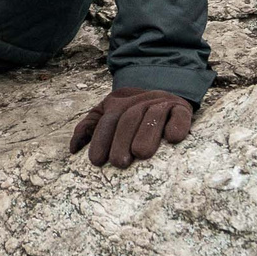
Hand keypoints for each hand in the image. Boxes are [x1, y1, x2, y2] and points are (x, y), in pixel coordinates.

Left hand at [67, 87, 194, 168]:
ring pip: (152, 115)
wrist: (167, 92)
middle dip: (121, 140)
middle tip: (118, 163)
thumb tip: (73, 148)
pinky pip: (180, 115)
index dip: (101, 139)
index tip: (96, 161)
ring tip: (141, 153)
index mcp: (119, 103)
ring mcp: (162, 103)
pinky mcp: (183, 109)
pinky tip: (172, 138)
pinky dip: (177, 125)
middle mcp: (140, 101)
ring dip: (146, 134)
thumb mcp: (109, 114)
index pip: (108, 120)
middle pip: (128, 118)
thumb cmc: (134, 114)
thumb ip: (90, 127)